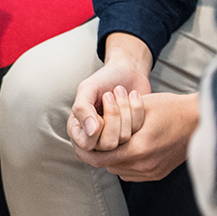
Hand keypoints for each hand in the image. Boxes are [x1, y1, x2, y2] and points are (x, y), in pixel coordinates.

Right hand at [69, 33, 152, 151]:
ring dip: (125, 109)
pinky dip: (137, 111)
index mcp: (78, 130)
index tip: (103, 98)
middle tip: (111, 94)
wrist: (127, 71)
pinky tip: (133, 98)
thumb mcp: (88, 88)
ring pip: (124, 139)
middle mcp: (94, 139)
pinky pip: (138, 133)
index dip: (98, 125)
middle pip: (108, 144)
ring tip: (121, 92)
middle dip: (114, 114)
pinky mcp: (132, 136)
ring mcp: (114, 139)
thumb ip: (82, 108)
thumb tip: (90, 131)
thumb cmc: (104, 78)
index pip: (87, 144)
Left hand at [71, 91, 199, 181]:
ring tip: (111, 140)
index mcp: (138, 149)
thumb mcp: (138, 107)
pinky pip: (132, 173)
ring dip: (112, 157)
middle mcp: (145, 166)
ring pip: (119, 170)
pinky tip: (128, 146)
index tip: (77, 142)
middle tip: (94, 138)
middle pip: (107, 165)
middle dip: (99, 152)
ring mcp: (153, 172)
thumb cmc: (171, 107)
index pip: (99, 158)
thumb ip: (114, 119)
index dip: (85, 150)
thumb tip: (93, 124)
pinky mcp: (159, 174)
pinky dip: (126, 162)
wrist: (201, 119)